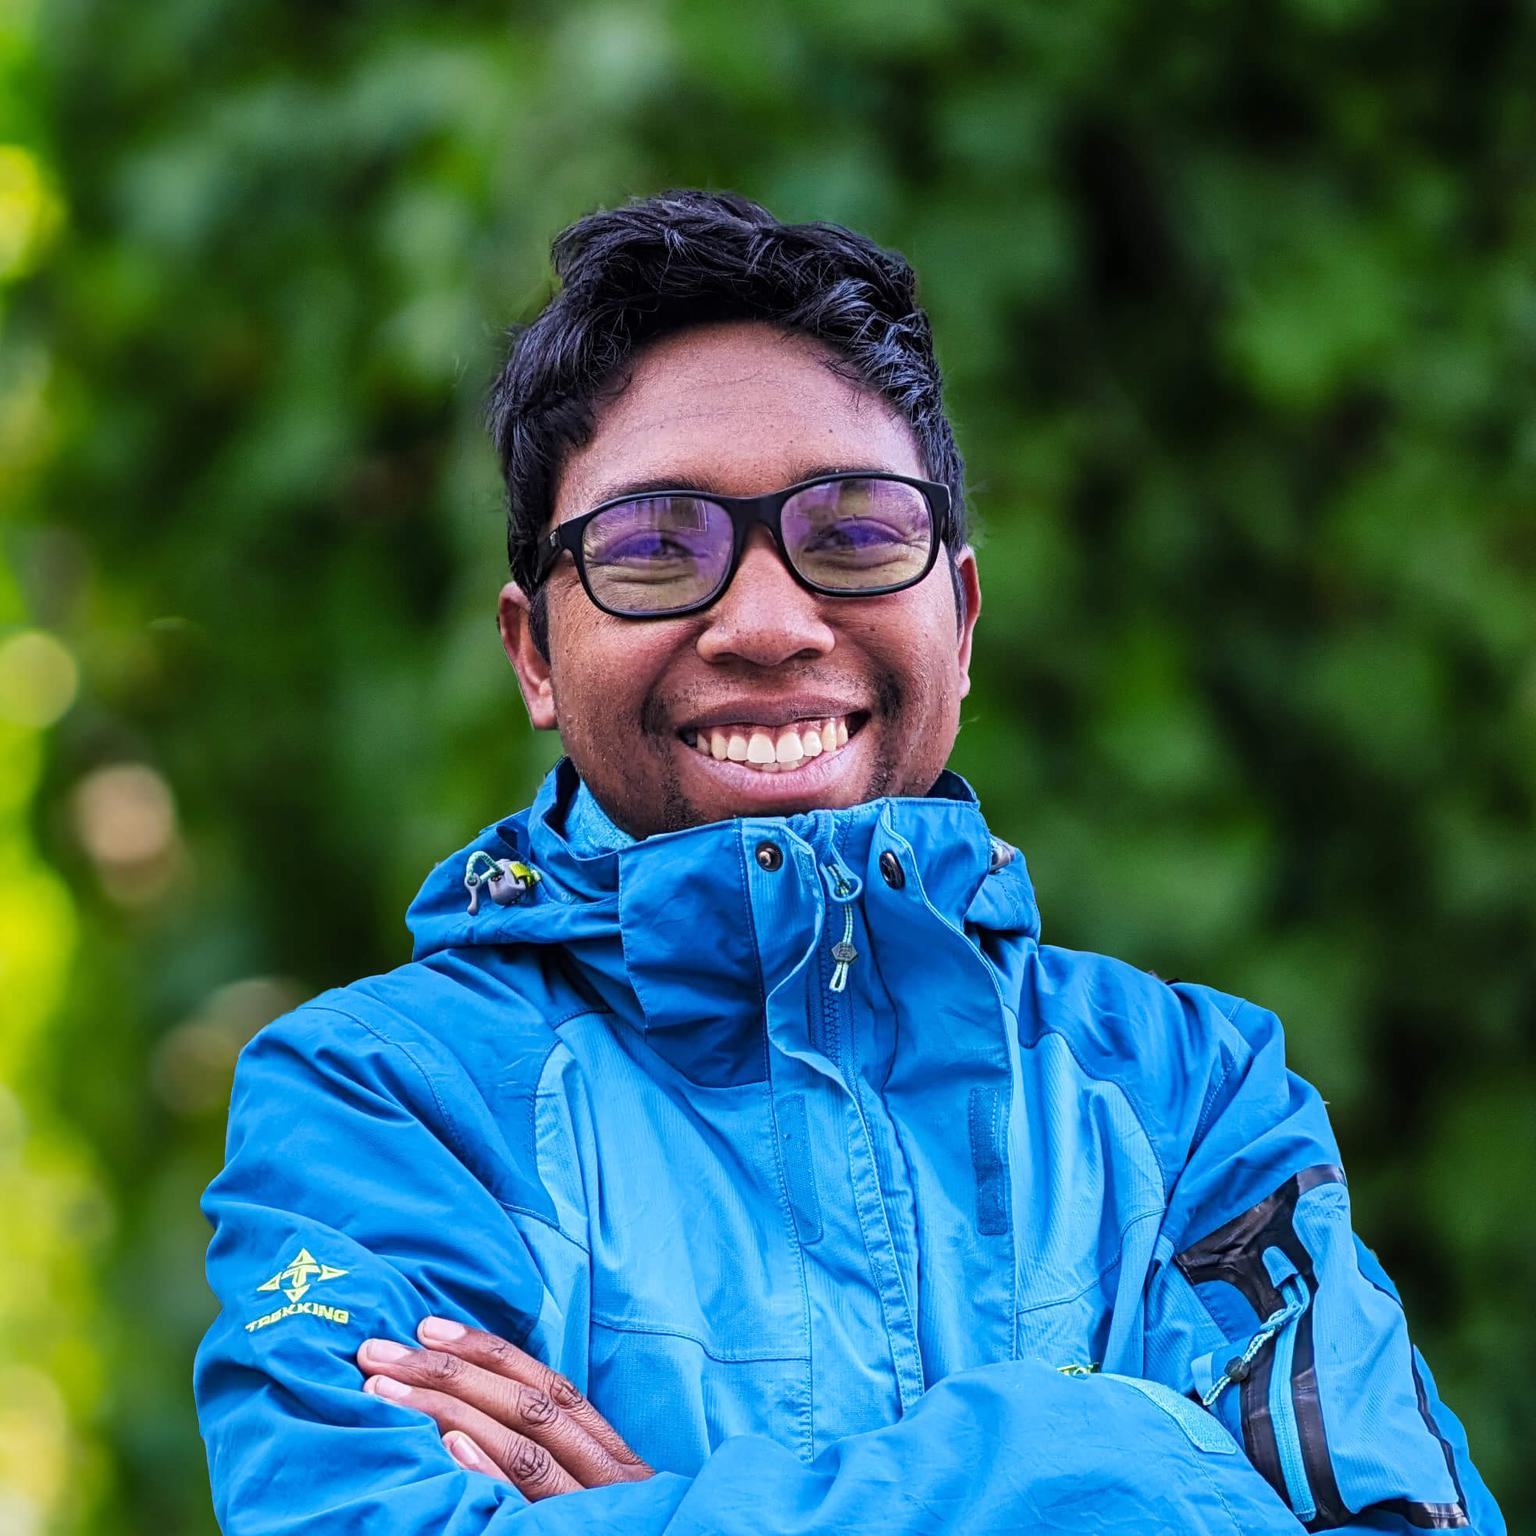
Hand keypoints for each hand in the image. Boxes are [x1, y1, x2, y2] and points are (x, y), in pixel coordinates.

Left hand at [357, 1317, 653, 1499]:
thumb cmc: (610, 1534)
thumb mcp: (592, 1494)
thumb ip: (553, 1454)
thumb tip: (473, 1413)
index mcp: (609, 1453)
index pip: (548, 1385)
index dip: (488, 1351)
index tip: (428, 1327)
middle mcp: (607, 1473)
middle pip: (528, 1407)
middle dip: (449, 1372)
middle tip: (380, 1353)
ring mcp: (591, 1509)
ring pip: (523, 1448)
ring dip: (450, 1410)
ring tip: (386, 1392)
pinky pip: (530, 1503)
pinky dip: (490, 1471)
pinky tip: (449, 1446)